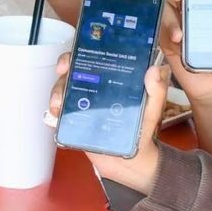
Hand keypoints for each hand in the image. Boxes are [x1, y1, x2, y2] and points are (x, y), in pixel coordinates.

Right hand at [46, 52, 165, 190]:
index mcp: (114, 79)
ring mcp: (84, 102)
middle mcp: (97, 87)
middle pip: (75, 66)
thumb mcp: (153, 110)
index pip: (98, 56)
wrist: (130, 162)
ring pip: (64, 87)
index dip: (86, 48)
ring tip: (58, 104)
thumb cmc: (143, 133)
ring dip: (57, 91)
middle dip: (65, 65)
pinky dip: (54, 111)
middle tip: (62, 72)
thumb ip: (157, 92)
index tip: (78, 51)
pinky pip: (60, 110)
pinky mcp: (75, 118)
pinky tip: (55, 115)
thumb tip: (155, 70)